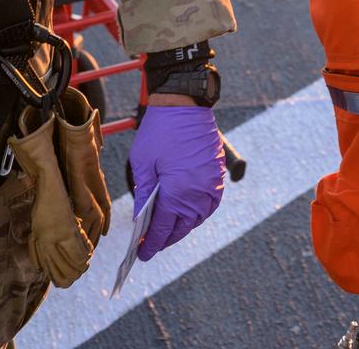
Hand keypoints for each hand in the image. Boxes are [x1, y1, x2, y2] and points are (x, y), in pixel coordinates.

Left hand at [128, 103, 225, 259]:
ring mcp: (212, 184)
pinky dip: (197, 212)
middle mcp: (199, 193)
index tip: (142, 254)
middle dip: (166, 238)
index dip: (152, 244)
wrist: (186, 103)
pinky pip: (209, 203)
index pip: (164, 228)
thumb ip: (144, 193)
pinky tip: (185, 212)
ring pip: (197, 217)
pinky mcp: (217, 174)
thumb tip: (141, 218)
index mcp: (178, 192)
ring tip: (167, 229)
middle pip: (182, 227)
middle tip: (151, 244)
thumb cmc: (160, 131)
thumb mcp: (143, 163)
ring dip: (182, 226)